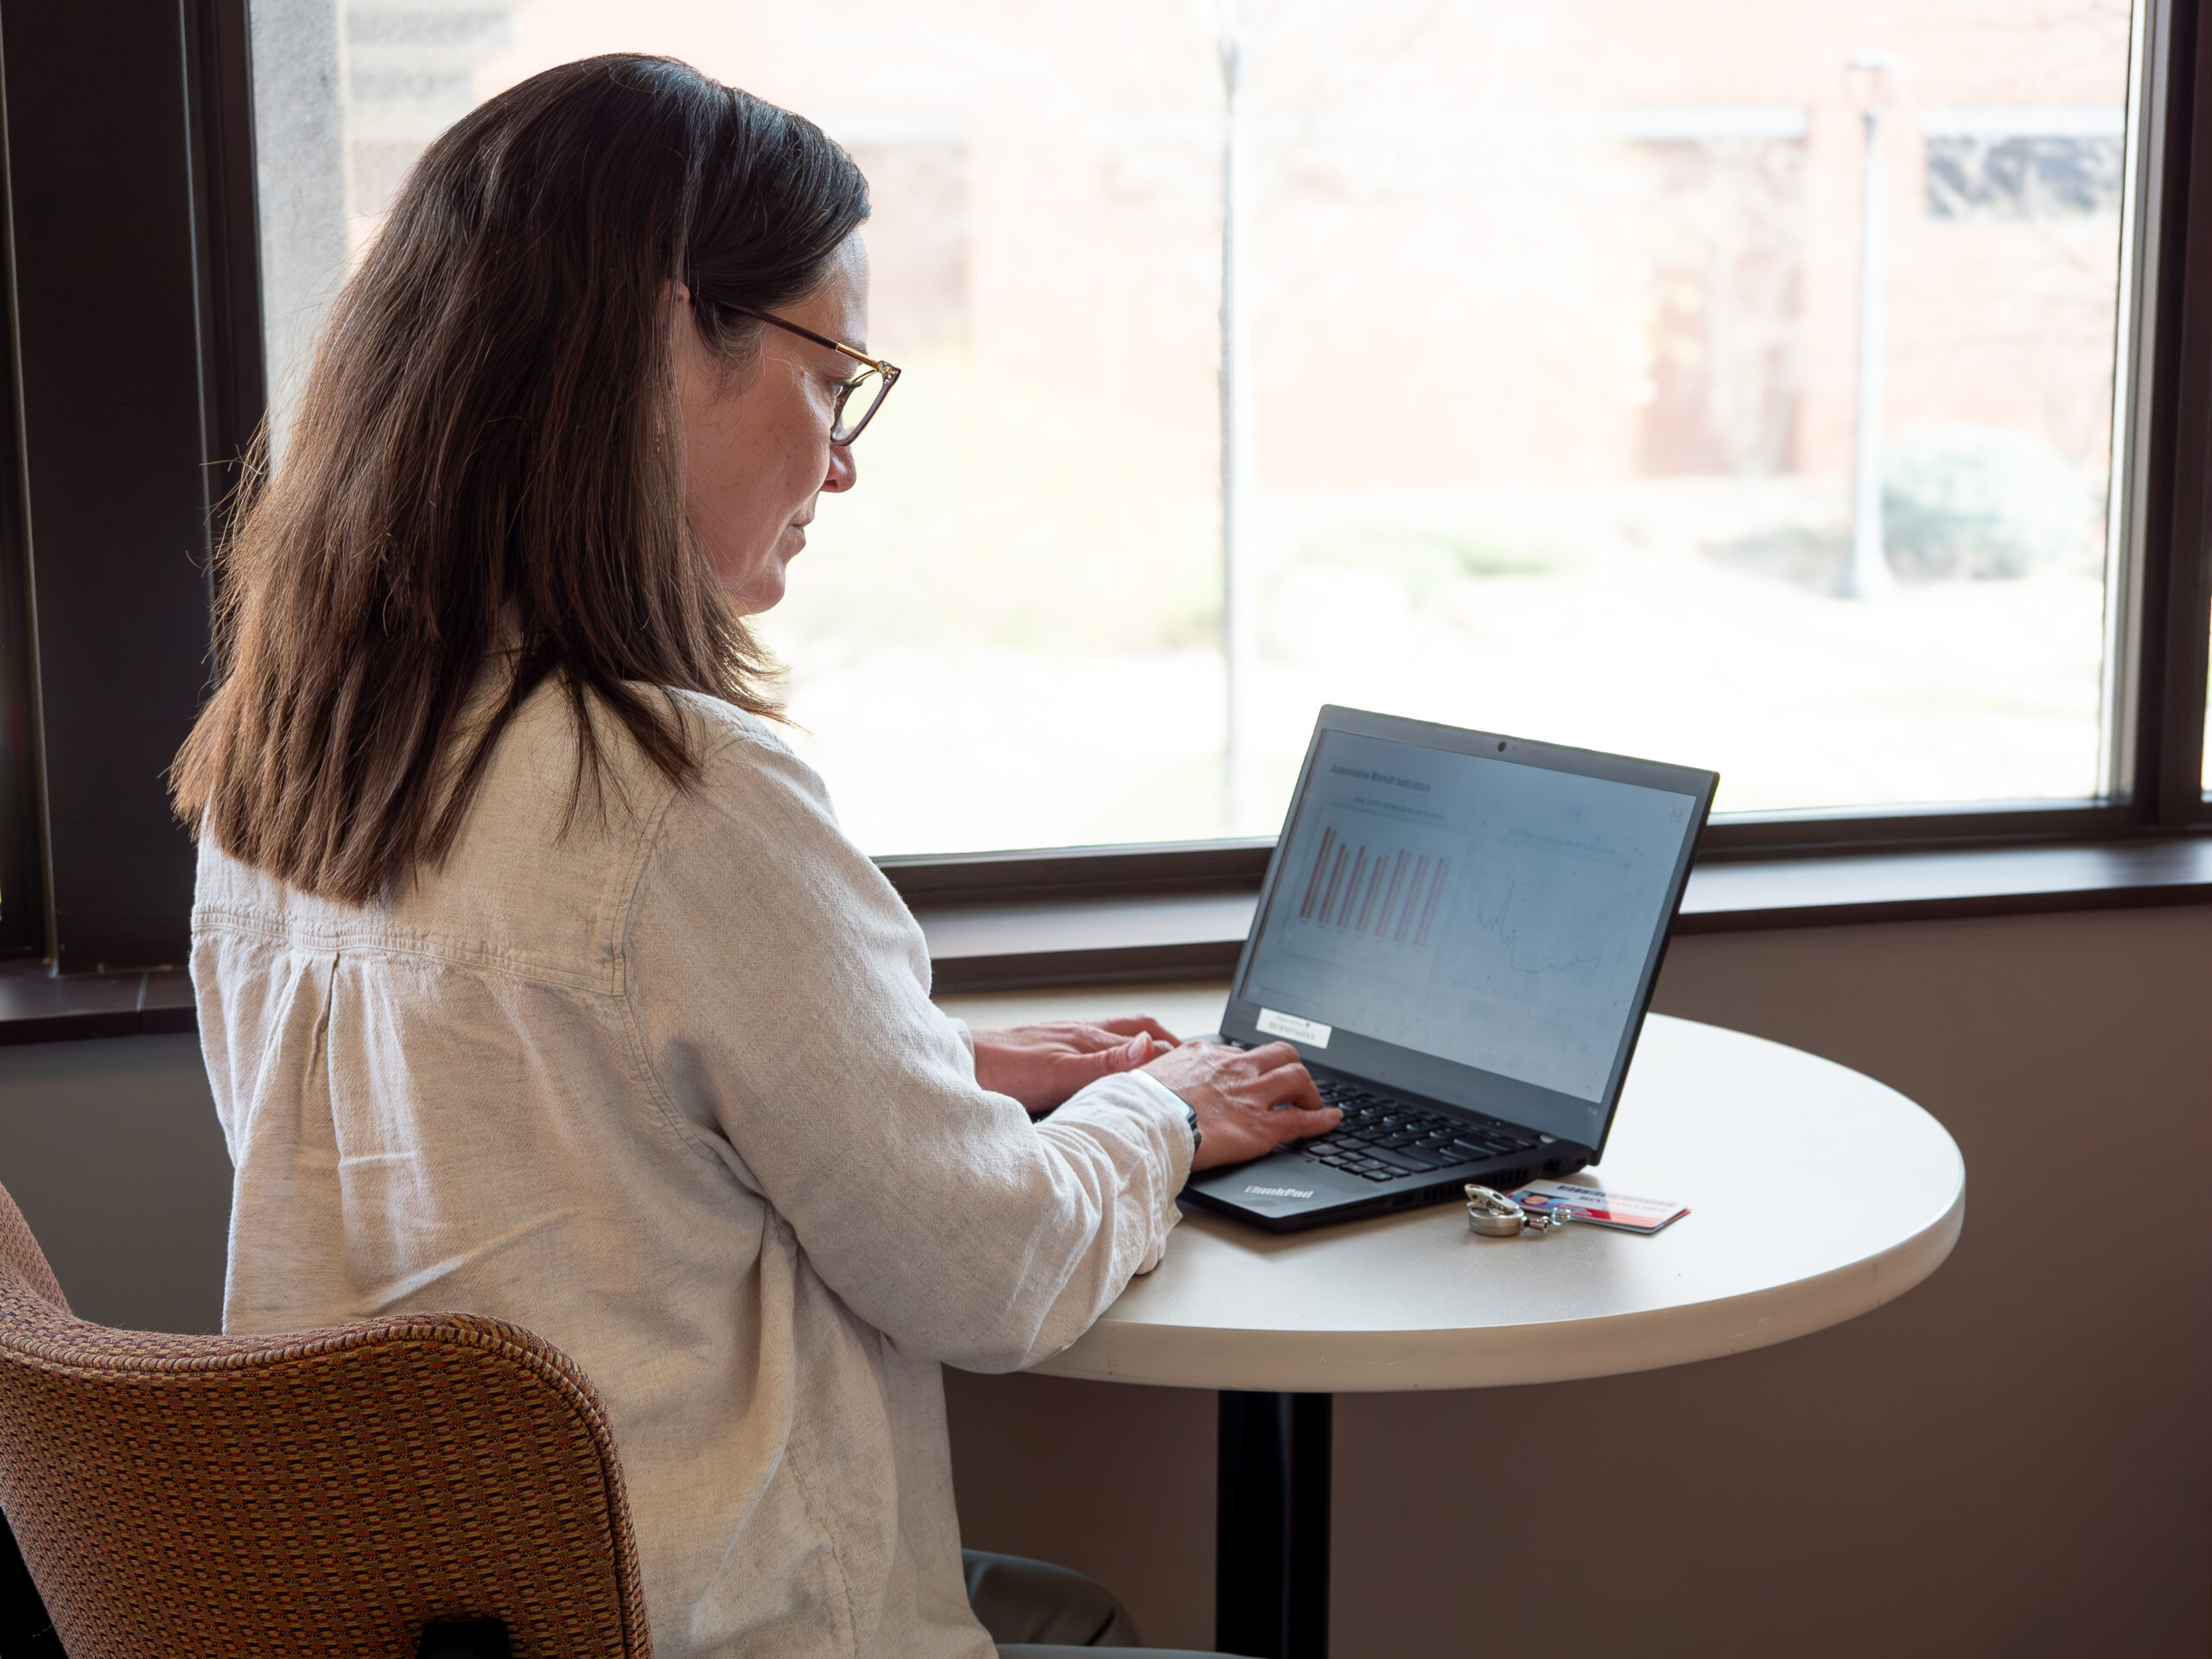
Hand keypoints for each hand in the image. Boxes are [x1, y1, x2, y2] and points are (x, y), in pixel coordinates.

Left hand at [970, 1016, 1181, 1113]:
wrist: (959, 1065)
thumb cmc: (1002, 1072)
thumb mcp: (1059, 1076)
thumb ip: (1106, 1064)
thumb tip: (1148, 1047)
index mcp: (1089, 1039)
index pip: (1148, 1042)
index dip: (1175, 1056)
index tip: (1197, 1072)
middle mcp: (1080, 1033)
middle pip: (1137, 1029)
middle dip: (1166, 1042)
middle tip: (1189, 1059)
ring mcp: (1063, 1037)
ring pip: (1115, 1035)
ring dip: (1140, 1045)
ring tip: (1158, 1059)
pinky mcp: (1047, 1047)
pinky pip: (1092, 1044)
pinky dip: (1113, 1053)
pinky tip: (1106, 1067)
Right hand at [1142, 1041, 1338, 1170]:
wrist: (1143, 1123)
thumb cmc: (1136, 1104)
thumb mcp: (1140, 1071)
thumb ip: (1152, 1064)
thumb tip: (1144, 1058)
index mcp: (1204, 1054)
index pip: (1238, 1053)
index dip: (1249, 1067)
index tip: (1249, 1077)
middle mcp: (1233, 1068)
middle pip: (1279, 1054)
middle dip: (1290, 1067)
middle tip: (1292, 1085)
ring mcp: (1251, 1095)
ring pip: (1297, 1077)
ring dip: (1309, 1089)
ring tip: (1313, 1101)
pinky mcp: (1261, 1126)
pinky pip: (1301, 1118)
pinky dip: (1321, 1118)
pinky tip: (1331, 1119)